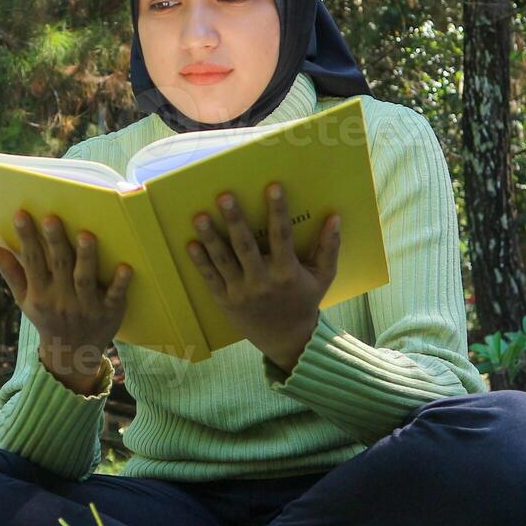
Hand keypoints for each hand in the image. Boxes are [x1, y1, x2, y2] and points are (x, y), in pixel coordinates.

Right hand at [0, 208, 132, 392]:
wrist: (73, 353)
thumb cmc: (48, 316)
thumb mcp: (24, 299)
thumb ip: (10, 271)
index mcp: (40, 293)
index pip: (32, 261)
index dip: (26, 238)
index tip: (21, 214)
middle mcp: (62, 300)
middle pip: (59, 266)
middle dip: (55, 242)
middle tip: (52, 218)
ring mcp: (86, 307)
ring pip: (85, 280)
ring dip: (86, 258)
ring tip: (86, 235)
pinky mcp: (110, 312)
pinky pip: (115, 296)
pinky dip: (120, 284)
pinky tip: (125, 267)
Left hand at [185, 182, 340, 371]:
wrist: (286, 339)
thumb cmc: (305, 301)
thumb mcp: (323, 277)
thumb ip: (329, 247)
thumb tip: (335, 217)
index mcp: (286, 273)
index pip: (281, 236)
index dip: (278, 211)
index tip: (273, 187)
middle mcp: (262, 281)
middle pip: (245, 246)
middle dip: (234, 220)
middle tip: (224, 196)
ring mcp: (241, 292)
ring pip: (223, 260)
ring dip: (210, 237)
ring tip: (199, 216)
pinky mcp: (225, 300)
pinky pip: (210, 278)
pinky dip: (200, 261)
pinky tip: (191, 243)